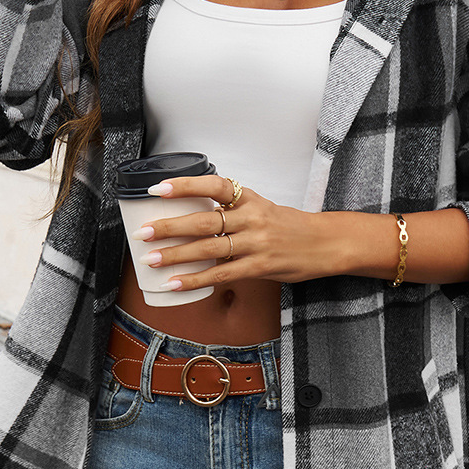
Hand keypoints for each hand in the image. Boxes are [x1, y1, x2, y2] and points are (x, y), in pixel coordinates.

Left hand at [132, 174, 343, 291]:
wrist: (325, 244)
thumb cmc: (289, 227)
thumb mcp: (262, 207)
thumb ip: (232, 210)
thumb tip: (194, 216)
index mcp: (250, 198)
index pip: (214, 186)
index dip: (185, 186)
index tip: (157, 189)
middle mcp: (252, 218)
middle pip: (204, 221)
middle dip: (169, 227)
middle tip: (142, 232)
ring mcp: (256, 244)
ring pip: (209, 249)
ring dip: (176, 255)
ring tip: (150, 260)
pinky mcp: (260, 267)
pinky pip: (222, 274)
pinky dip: (195, 279)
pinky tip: (174, 283)